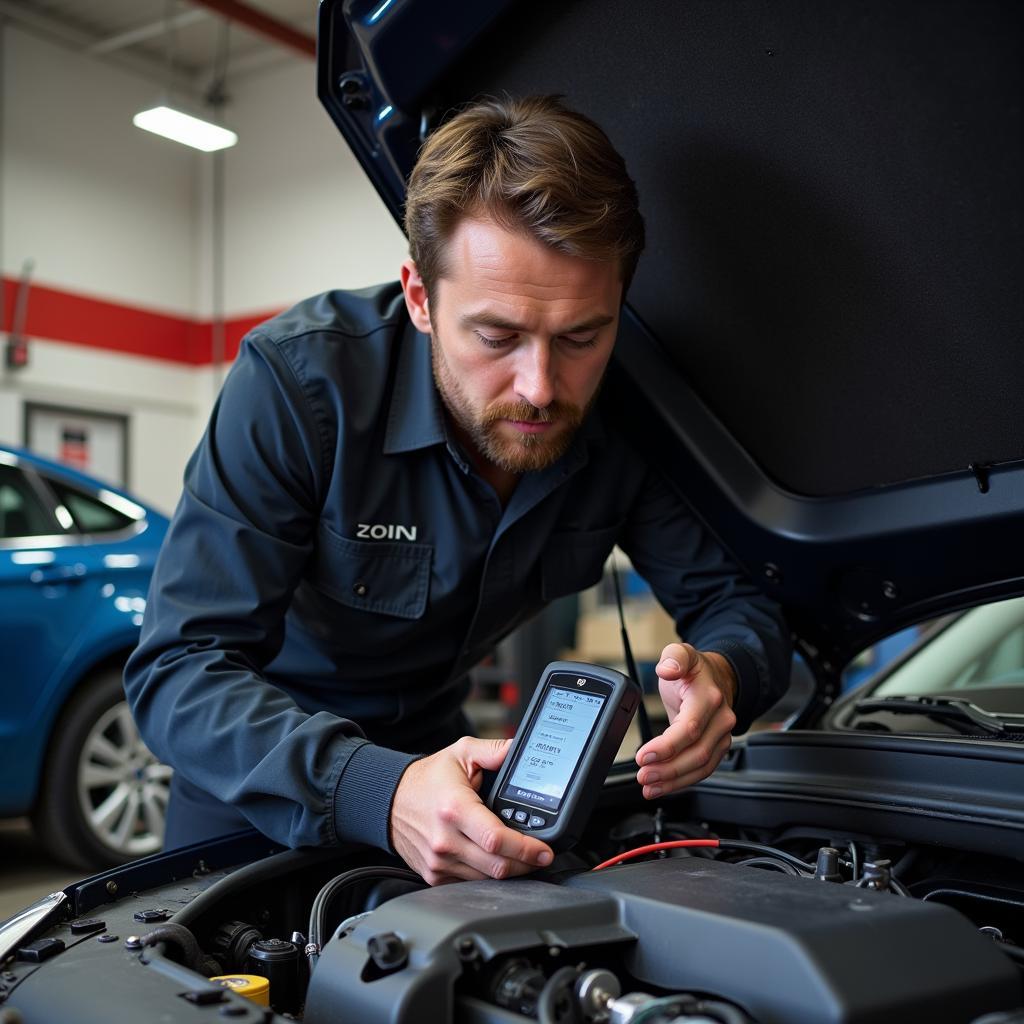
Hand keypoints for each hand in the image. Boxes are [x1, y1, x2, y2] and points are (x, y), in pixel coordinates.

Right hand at [390, 736, 553, 884]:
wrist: (389, 800)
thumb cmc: (427, 778)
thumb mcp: (461, 753)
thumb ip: (494, 751)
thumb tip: (520, 751)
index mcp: (455, 808)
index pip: (497, 839)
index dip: (526, 849)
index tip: (544, 851)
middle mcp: (445, 840)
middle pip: (497, 866)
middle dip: (526, 864)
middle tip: (541, 856)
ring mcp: (439, 862)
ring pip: (486, 879)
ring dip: (509, 871)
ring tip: (521, 856)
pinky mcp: (435, 875)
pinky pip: (470, 883)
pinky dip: (486, 875)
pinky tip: (494, 860)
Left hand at [635, 643, 736, 797]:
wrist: (718, 679)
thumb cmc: (695, 672)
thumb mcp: (681, 653)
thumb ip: (674, 657)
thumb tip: (667, 669)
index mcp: (709, 697)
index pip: (689, 729)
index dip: (666, 746)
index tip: (643, 755)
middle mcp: (721, 720)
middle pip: (696, 753)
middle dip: (668, 769)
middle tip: (643, 775)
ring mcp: (722, 737)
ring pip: (701, 767)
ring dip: (674, 781)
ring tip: (649, 786)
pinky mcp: (718, 749)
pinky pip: (702, 770)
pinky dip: (682, 782)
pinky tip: (662, 786)